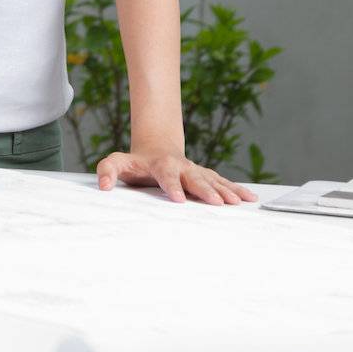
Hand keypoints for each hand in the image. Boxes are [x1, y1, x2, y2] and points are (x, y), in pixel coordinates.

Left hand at [96, 148, 257, 204]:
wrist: (156, 148)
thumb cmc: (136, 162)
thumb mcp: (118, 161)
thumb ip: (107, 170)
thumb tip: (103, 186)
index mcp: (161, 164)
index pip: (166, 175)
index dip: (172, 186)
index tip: (178, 199)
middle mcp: (182, 166)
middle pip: (195, 178)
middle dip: (206, 190)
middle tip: (216, 203)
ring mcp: (195, 170)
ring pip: (212, 179)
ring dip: (225, 190)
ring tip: (237, 202)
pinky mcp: (206, 175)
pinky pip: (223, 182)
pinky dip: (236, 189)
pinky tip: (249, 199)